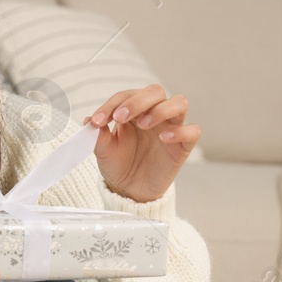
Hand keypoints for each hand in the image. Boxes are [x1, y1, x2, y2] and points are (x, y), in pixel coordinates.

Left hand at [85, 84, 200, 203]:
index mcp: (134, 110)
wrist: (130, 190)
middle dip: (136, 101)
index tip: (98, 120)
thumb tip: (89, 120)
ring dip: (160, 110)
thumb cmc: (119, 165)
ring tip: (143, 124)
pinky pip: (192, 130)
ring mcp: (171, 127)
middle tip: (120, 117)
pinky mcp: (183, 145)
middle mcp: (155, 114)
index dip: (112, 104)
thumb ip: (98, 135)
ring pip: (179, 103)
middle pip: (155, 91)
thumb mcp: (104, 150)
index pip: (127, 96)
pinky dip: (180, 131)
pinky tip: (164, 137)